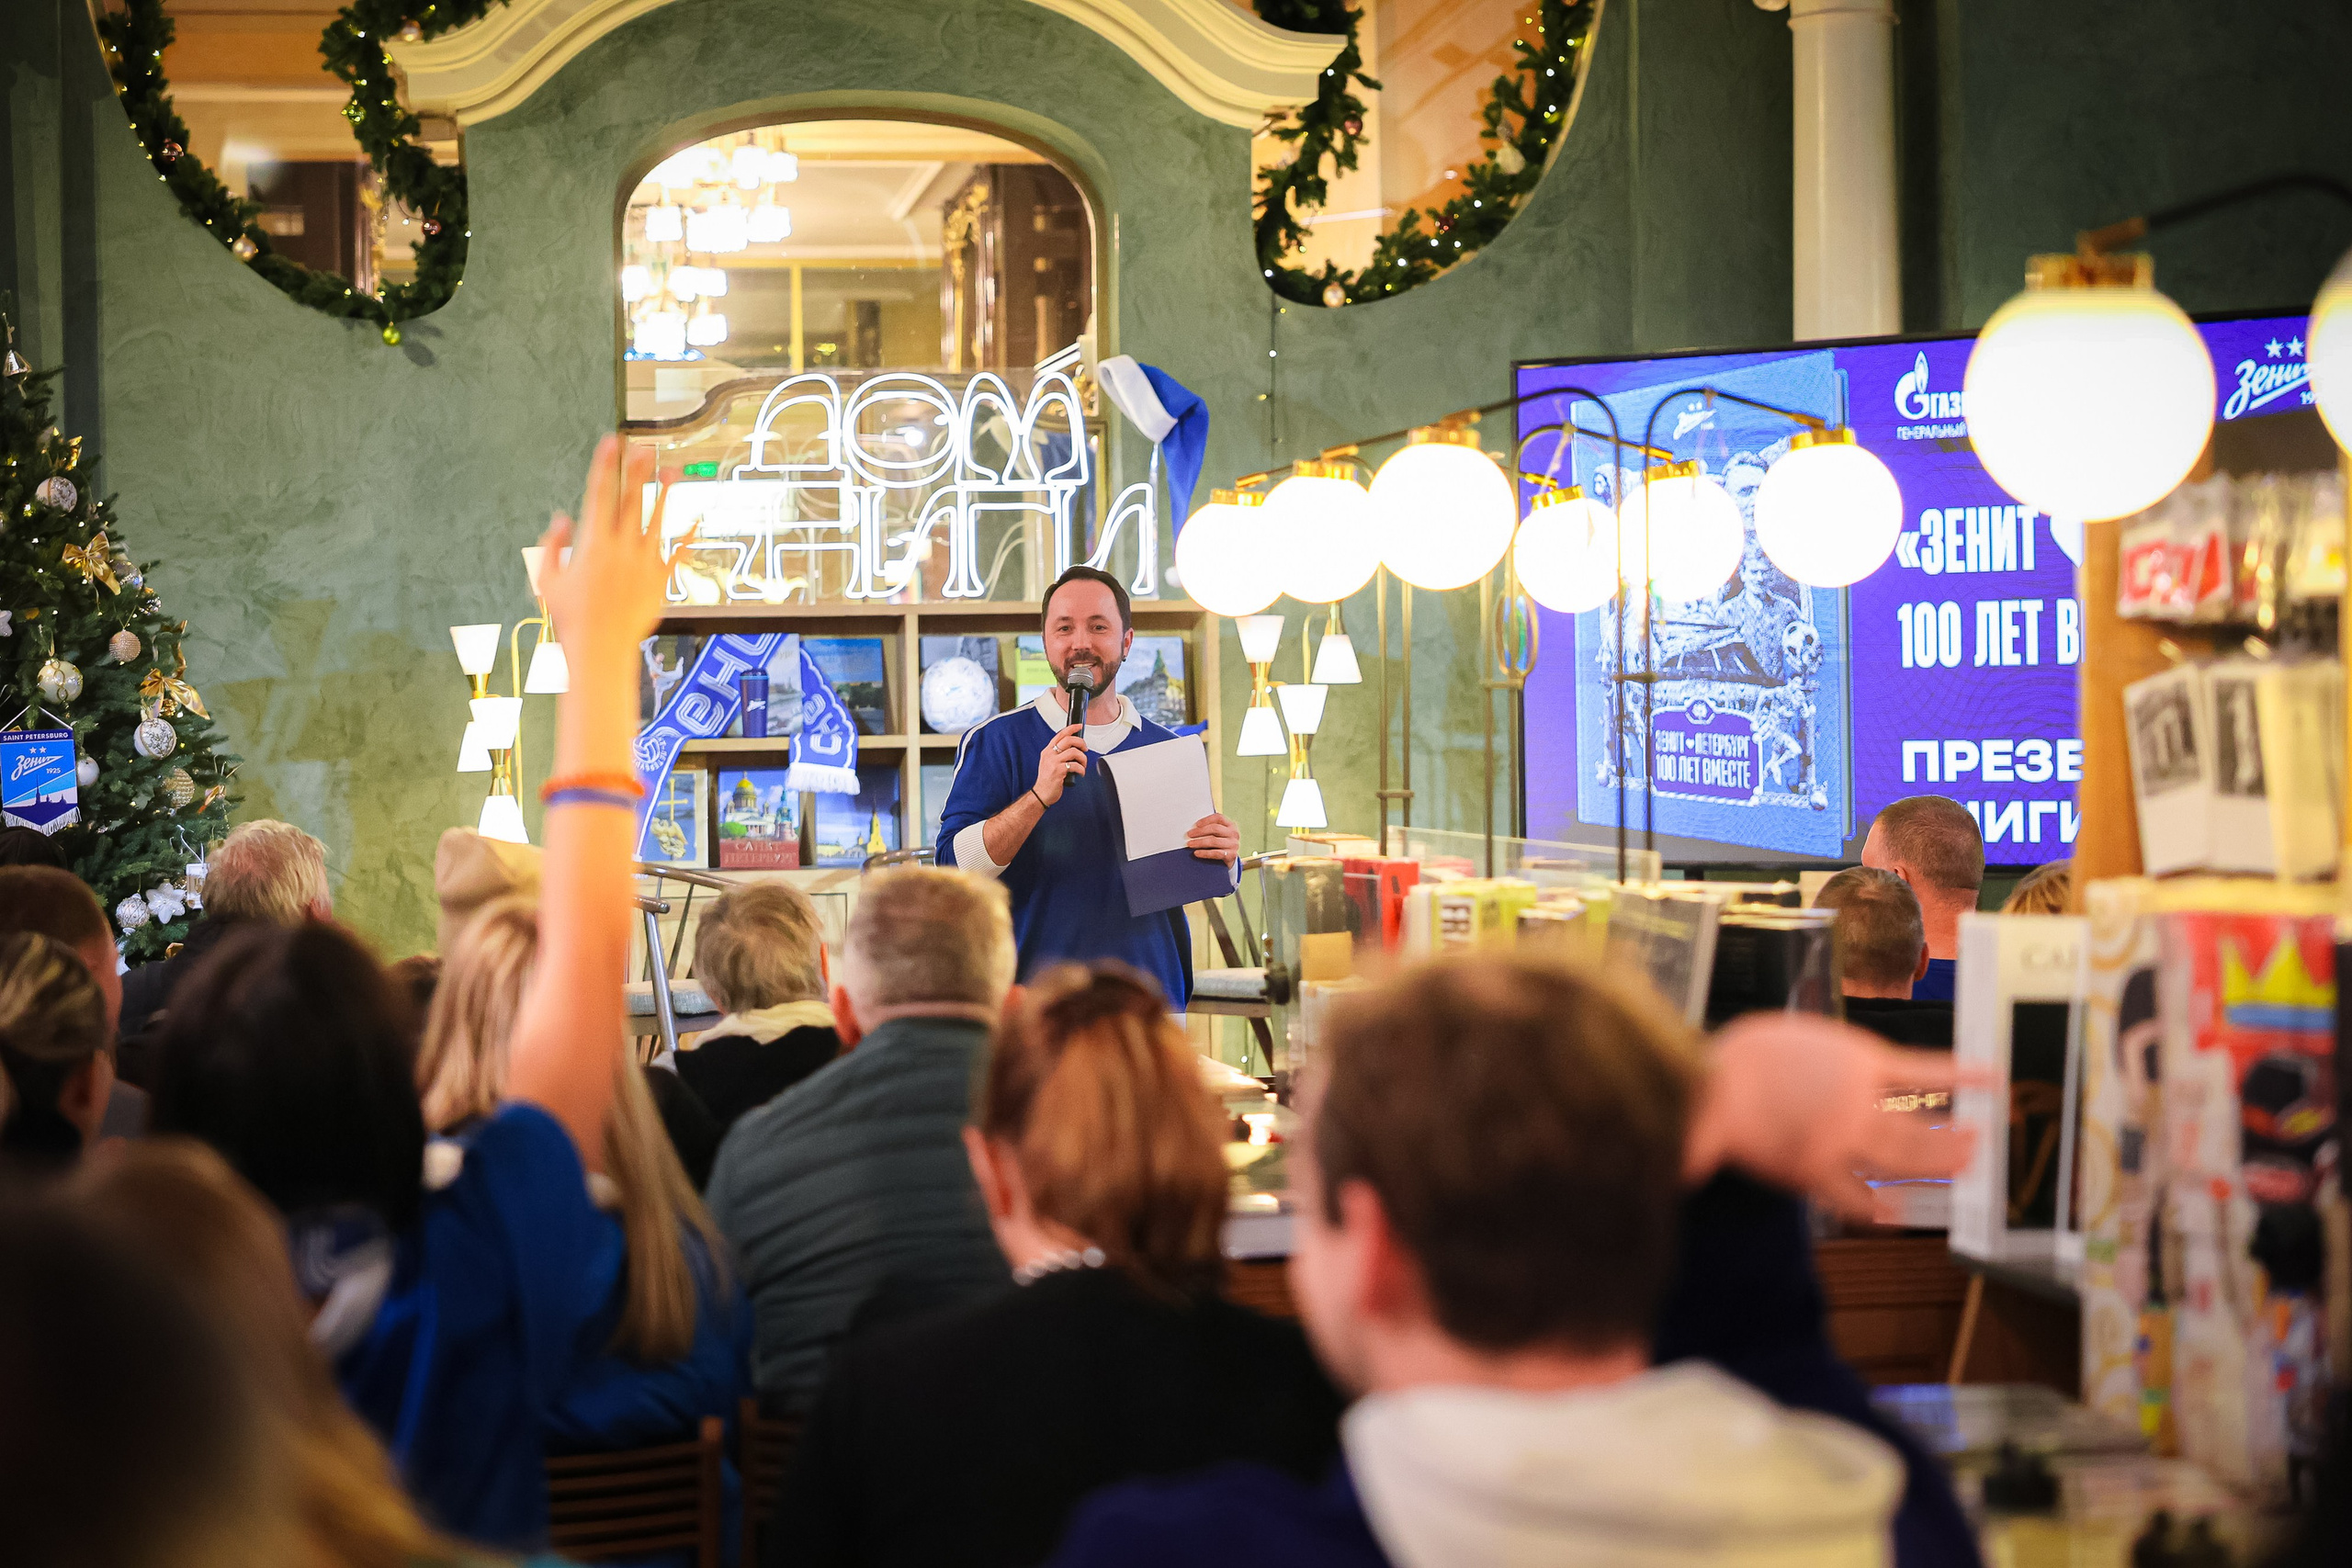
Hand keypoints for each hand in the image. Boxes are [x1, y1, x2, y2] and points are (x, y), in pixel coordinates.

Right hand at [536, 436, 689, 670]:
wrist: (600, 649)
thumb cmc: (571, 618)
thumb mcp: (546, 580)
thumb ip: (551, 546)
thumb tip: (562, 519)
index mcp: (592, 544)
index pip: (600, 494)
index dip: (606, 465)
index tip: (611, 443)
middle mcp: (621, 549)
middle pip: (632, 500)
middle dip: (637, 470)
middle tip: (644, 447)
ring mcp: (644, 564)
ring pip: (658, 520)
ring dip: (665, 493)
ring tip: (671, 470)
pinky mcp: (660, 581)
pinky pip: (677, 553)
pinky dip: (688, 536)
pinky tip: (697, 519)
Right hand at [1031, 724, 1086, 805]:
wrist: (1041, 794)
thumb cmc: (1047, 780)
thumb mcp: (1049, 763)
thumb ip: (1057, 755)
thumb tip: (1074, 749)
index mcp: (1047, 751)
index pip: (1060, 734)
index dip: (1071, 728)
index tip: (1079, 726)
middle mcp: (1049, 755)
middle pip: (1068, 740)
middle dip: (1081, 743)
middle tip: (1085, 749)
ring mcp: (1053, 762)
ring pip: (1074, 752)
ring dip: (1083, 758)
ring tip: (1083, 765)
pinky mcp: (1058, 771)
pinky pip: (1075, 766)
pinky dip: (1081, 769)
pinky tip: (1081, 773)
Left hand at [1185, 812, 1239, 863]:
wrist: (1230, 858)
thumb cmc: (1221, 842)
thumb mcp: (1219, 833)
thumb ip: (1210, 828)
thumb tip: (1193, 828)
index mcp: (1230, 825)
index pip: (1218, 818)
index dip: (1206, 820)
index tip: (1196, 824)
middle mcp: (1233, 833)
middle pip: (1215, 828)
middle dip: (1200, 831)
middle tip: (1189, 834)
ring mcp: (1233, 844)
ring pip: (1214, 841)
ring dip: (1200, 842)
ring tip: (1190, 844)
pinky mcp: (1231, 855)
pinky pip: (1215, 853)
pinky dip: (1204, 853)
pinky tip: (1196, 853)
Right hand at [1685, 1012, 1984, 1221]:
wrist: (1706, 1091)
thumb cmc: (1743, 1055)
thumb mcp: (1801, 1036)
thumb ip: (1836, 1056)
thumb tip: (1863, 1070)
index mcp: (1857, 1061)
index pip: (1925, 1070)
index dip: (1964, 1076)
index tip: (1995, 1079)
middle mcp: (1859, 1106)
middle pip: (1921, 1128)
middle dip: (1954, 1139)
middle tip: (1981, 1143)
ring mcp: (1838, 1144)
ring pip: (1900, 1163)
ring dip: (1934, 1169)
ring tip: (1959, 1172)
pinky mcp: (1812, 1174)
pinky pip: (1855, 1199)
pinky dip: (1879, 1209)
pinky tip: (1899, 1214)